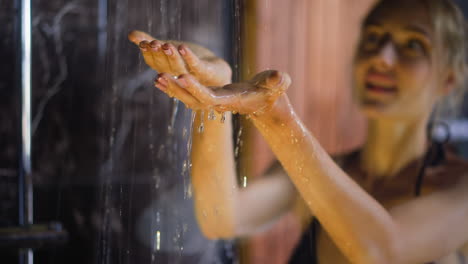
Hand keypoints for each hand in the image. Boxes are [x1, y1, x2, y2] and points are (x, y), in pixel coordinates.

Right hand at [128, 30, 231, 86]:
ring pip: (179, 68)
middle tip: (153, 44)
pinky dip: (189, 57)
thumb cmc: (191, 63)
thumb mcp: (170, 51)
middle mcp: (177, 76)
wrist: (218, 75)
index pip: (153, 62)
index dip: (148, 53)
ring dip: (172, 57)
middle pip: (164, 66)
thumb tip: (130, 34)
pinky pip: (196, 66)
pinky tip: (183, 47)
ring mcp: (192, 77)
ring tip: (167, 45)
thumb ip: (151, 43)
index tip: (143, 43)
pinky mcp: (207, 73)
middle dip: (158, 55)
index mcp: (167, 71)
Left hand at [154, 70, 290, 115]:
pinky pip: (189, 95)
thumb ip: (278, 81)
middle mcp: (220, 103)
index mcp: (232, 100)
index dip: (196, 88)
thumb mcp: (279, 85)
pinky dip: (176, 88)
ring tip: (157, 77)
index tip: (182, 76)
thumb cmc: (273, 92)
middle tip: (161, 76)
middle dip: (178, 89)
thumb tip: (278, 77)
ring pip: (189, 99)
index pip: (211, 97)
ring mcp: (214, 102)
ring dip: (173, 89)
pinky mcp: (210, 97)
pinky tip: (162, 80)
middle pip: (194, 100)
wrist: (266, 104)